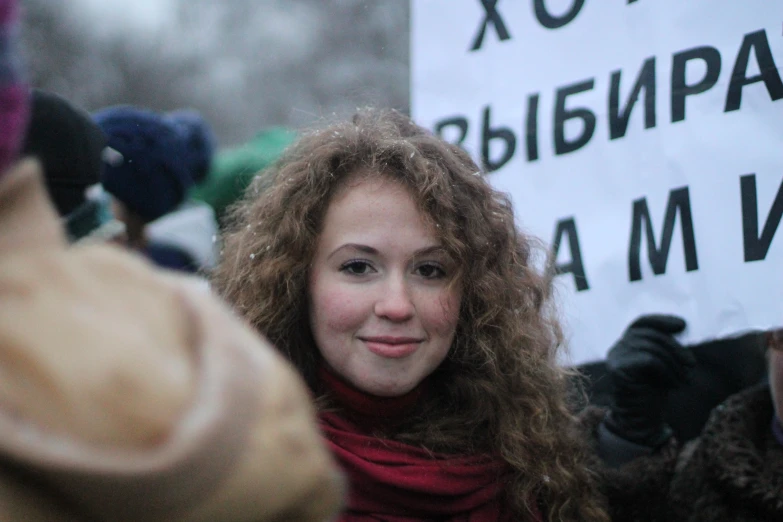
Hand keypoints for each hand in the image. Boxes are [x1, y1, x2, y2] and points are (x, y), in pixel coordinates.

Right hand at [604, 314, 695, 446]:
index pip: (641, 322)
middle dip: (675, 348)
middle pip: (650, 334)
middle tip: (692, 365)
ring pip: (650, 347)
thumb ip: (666, 346)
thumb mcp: (663, 364)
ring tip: (685, 379)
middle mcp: (618, 347)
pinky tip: (673, 384)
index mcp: (627, 343)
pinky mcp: (617, 369)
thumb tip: (681, 325)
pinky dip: (667, 371)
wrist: (641, 418)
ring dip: (674, 363)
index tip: (682, 325)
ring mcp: (615, 357)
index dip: (661, 320)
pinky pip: (649, 360)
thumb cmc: (654, 391)